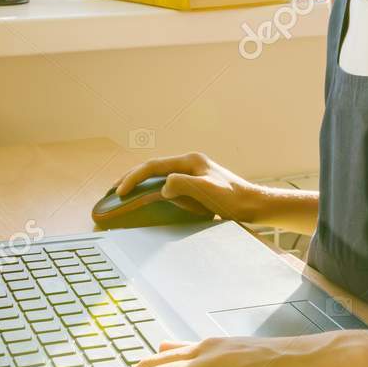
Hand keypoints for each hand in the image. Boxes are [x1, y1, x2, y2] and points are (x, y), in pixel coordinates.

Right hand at [108, 151, 270, 224]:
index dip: (134, 177)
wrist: (254, 205)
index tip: (120, 192)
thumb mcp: (208, 192)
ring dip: (139, 183)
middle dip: (131, 177)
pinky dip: (151, 189)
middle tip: (112, 190)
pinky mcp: (195, 183)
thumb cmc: (234, 200)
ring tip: (123, 193)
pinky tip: (146, 197)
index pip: (154, 165)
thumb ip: (184, 185)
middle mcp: (190, 163)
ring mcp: (192, 172)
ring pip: (158, 174)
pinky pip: (166, 183)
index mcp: (191, 161)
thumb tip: (163, 186)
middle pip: (153, 167)